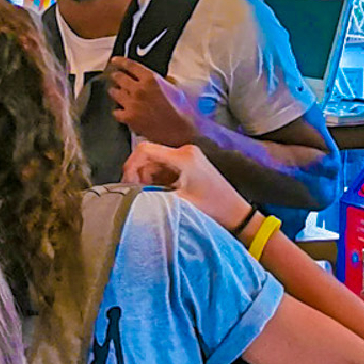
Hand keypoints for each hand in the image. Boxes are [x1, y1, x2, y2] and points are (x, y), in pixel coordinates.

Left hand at [108, 58, 200, 146]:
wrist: (180, 130)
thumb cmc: (182, 110)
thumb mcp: (175, 89)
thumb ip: (163, 82)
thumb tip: (159, 80)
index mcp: (151, 79)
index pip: (131, 66)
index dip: (121, 61)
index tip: (115, 60)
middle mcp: (138, 89)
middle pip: (119, 77)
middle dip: (117, 76)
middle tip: (116, 77)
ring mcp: (131, 103)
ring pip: (115, 93)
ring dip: (116, 92)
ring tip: (117, 93)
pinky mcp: (128, 117)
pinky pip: (116, 111)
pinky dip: (118, 110)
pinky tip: (122, 111)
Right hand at [122, 142, 251, 230]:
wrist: (236, 213)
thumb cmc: (212, 208)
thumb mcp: (178, 201)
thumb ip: (151, 192)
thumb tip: (128, 192)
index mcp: (183, 156)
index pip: (144, 150)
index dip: (130, 165)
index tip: (127, 183)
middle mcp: (184, 151)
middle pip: (147, 155)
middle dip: (137, 173)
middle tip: (136, 192)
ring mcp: (187, 156)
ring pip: (153, 162)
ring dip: (146, 177)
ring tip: (148, 194)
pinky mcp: (188, 163)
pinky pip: (163, 166)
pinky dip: (155, 178)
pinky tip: (158, 192)